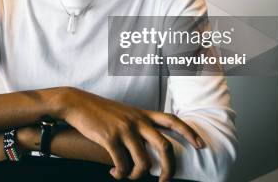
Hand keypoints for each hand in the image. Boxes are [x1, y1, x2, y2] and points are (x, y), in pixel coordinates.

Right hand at [56, 87, 204, 181]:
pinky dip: (120, 173)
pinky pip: (122, 164)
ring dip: (137, 176)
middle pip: (165, 146)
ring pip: (143, 162)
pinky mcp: (110, 138)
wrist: (76, 103)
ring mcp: (124, 129)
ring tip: (128, 176)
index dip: (190, 133)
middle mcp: (137, 121)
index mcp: (142, 114)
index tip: (201, 145)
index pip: (172, 120)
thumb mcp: (124, 112)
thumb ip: (138, 123)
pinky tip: (114, 173)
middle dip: (169, 168)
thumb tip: (148, 140)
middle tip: (164, 181)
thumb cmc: (100, 110)